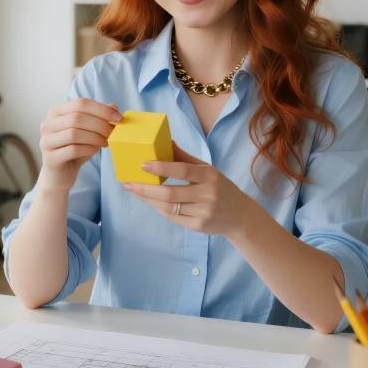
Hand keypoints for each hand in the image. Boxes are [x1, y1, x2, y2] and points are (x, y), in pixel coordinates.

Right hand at [38, 98, 121, 191]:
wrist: (60, 175)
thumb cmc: (75, 149)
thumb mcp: (88, 131)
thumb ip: (99, 117)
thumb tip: (114, 107)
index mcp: (56, 112)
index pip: (80, 103)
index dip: (102, 109)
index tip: (119, 118)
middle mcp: (48, 124)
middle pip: (77, 118)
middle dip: (100, 124)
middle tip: (114, 132)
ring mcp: (46, 141)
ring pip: (74, 134)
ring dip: (95, 137)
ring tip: (106, 142)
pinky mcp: (50, 158)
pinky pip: (72, 150)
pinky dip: (88, 149)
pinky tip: (96, 150)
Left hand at [123, 141, 250, 235]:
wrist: (239, 215)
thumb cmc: (219, 187)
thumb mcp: (207, 170)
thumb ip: (185, 158)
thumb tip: (166, 141)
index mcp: (210, 176)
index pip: (183, 171)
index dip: (162, 168)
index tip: (143, 164)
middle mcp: (208, 195)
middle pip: (170, 193)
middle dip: (145, 189)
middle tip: (128, 183)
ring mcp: (203, 213)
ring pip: (168, 207)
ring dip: (148, 199)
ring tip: (134, 190)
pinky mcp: (198, 226)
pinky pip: (173, 217)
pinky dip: (158, 208)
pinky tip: (149, 201)